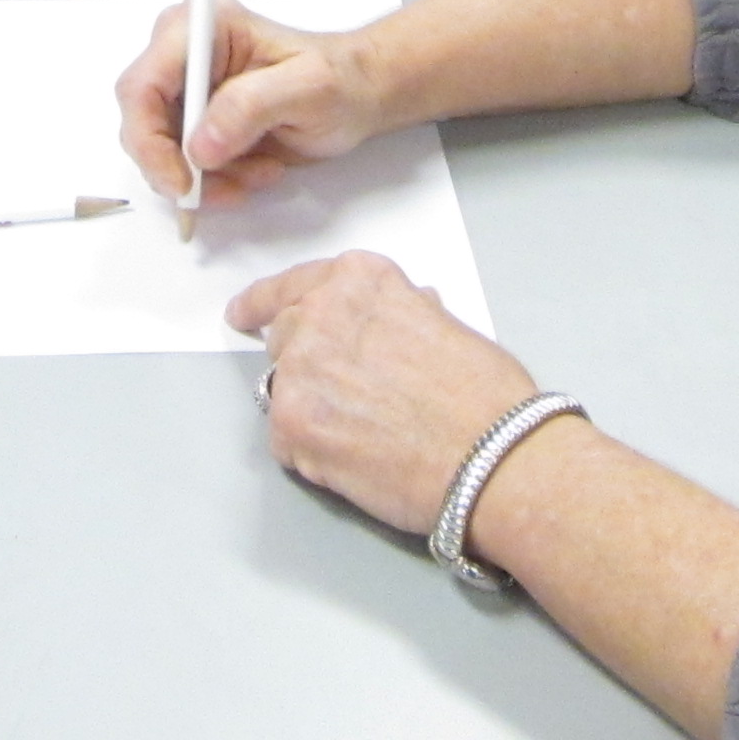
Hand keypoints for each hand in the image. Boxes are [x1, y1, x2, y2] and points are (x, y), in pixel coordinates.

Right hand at [114, 0, 391, 207]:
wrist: (357, 95)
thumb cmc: (339, 80)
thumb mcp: (306, 88)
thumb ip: (250, 107)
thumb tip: (200, 147)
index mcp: (202, 27)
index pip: (143, 85)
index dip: (149, 139)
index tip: (182, 182)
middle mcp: (182, 54)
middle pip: (142, 122)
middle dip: (178, 167)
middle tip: (225, 191)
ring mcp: (187, 89)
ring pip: (160, 151)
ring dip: (205, 179)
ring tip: (258, 174)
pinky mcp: (195, 121)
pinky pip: (182, 165)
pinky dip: (215, 182)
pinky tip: (255, 171)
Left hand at [233, 251, 541, 538]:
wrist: (494, 458)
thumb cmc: (486, 397)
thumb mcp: (444, 325)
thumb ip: (399, 314)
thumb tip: (389, 321)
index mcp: (358, 280)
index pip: (292, 285)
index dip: (264, 303)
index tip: (244, 314)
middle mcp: (320, 313)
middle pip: (283, 336)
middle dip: (305, 363)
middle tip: (342, 397)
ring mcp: (299, 369)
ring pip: (281, 388)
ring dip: (310, 408)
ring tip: (364, 435)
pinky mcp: (292, 426)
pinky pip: (284, 438)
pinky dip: (311, 451)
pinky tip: (356, 459)